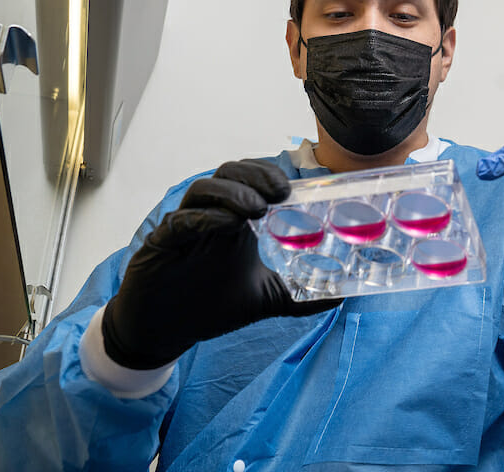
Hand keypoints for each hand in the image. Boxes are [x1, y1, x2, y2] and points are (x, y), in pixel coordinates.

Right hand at [102, 159, 341, 368]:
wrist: (165, 330)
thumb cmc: (211, 305)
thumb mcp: (265, 299)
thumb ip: (300, 296)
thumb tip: (341, 297)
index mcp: (236, 219)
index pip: (252, 179)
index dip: (271, 176)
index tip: (294, 189)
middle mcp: (211, 214)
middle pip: (230, 173)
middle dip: (256, 176)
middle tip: (280, 192)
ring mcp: (185, 225)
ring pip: (205, 188)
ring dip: (234, 192)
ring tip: (258, 208)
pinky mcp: (163, 242)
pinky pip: (182, 220)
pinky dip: (205, 217)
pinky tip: (228, 224)